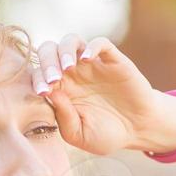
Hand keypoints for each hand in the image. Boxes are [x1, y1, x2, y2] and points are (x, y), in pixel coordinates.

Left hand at [31, 35, 169, 156]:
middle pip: (49, 51)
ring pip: (70, 41)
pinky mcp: (112, 60)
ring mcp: (91, 65)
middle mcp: (72, 73)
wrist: (138, 130)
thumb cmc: (106, 135)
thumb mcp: (80, 135)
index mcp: (60, 90)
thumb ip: (64, 118)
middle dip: (46, 62)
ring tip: (68, 68)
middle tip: (53, 79)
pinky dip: (92, 46)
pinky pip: (100, 43)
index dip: (37, 79)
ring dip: (64, 51)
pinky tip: (88, 59)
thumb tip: (50, 93)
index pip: (39, 74)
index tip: (42, 92)